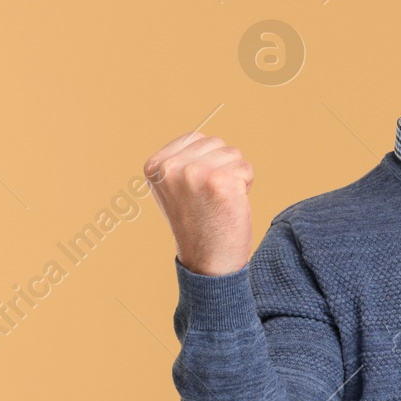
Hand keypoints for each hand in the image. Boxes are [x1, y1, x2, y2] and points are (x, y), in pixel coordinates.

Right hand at [142, 132, 253, 276]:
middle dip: (221, 167)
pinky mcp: (221, 182)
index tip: (197, 191)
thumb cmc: (198, 223)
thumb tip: (205, 139)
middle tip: (211, 199)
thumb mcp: (175, 188)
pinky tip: (231, 205)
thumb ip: (183, 161)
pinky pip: (246, 169)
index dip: (206, 162)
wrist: (209, 262)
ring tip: (220, 201)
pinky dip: (246, 185)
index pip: (195, 138)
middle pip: (216, 143)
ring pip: (233, 153)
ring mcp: (195, 174)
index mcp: (155, 166)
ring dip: (234, 176)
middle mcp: (171, 168)